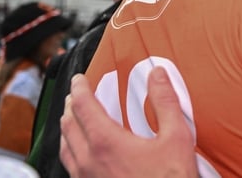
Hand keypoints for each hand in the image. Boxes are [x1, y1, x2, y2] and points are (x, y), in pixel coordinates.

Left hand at [60, 67, 197, 177]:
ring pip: (65, 147)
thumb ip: (165, 102)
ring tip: (73, 118)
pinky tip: (82, 151)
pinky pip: (70, 166)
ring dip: (67, 127)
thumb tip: (157, 74)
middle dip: (71, 105)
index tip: (80, 78)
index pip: (83, 106)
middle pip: (68, 125)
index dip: (80, 88)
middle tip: (76, 94)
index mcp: (106, 142)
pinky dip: (71, 149)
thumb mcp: (176, 137)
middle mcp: (89, 161)